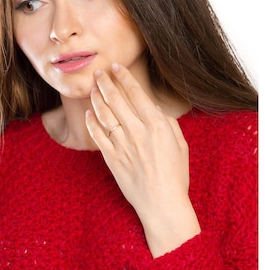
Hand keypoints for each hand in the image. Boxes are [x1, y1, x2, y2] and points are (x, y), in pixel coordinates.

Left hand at [85, 63, 199, 256]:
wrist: (162, 203)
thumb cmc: (175, 174)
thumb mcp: (179, 143)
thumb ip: (166, 123)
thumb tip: (154, 109)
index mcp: (157, 124)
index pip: (136, 93)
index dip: (124, 77)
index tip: (116, 67)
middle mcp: (137, 131)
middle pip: (116, 99)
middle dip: (106, 82)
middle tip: (98, 73)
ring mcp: (122, 144)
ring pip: (104, 114)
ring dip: (96, 98)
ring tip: (93, 88)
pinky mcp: (111, 157)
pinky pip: (97, 135)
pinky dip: (91, 122)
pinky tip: (89, 113)